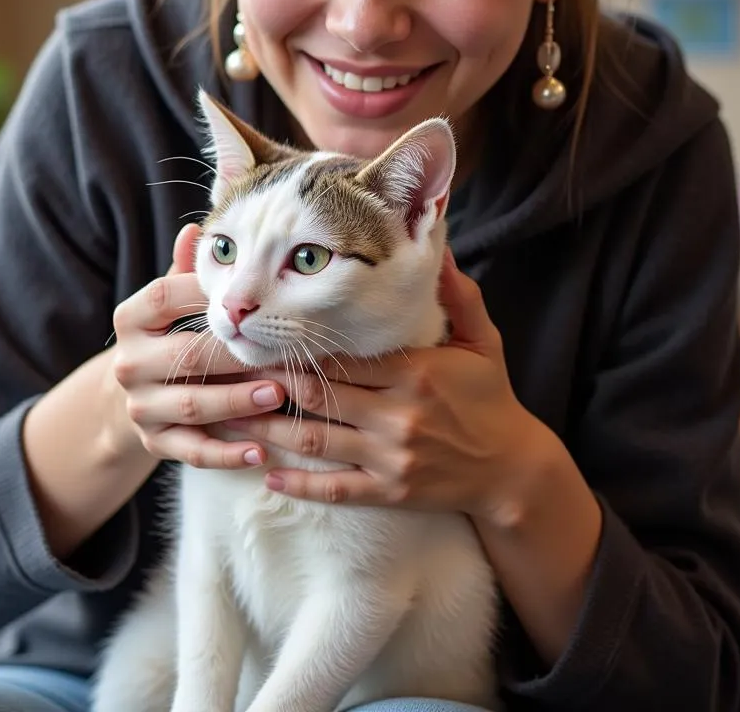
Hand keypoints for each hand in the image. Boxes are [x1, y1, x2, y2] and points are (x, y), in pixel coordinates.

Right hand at [111, 223, 285, 470]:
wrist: (140, 395)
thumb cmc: (172, 335)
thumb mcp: (174, 302)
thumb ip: (187, 272)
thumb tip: (197, 229)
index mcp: (131, 318)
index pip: (165, 297)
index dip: (207, 295)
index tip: (252, 295)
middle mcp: (129, 363)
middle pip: (187, 357)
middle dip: (237, 358)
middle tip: (282, 355)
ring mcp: (140, 405)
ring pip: (193, 406)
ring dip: (239, 402)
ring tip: (279, 396)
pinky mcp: (154, 443)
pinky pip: (192, 451)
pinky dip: (227, 454)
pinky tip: (260, 452)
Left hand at [225, 248, 549, 520]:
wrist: (514, 470)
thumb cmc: (491, 398)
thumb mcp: (482, 340)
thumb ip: (458, 295)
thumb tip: (440, 247)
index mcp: (413, 372)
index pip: (341, 356)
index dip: (297, 346)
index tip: (260, 336)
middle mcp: (396, 414)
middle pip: (317, 394)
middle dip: (267, 383)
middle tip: (227, 371)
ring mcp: (390, 457)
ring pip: (315, 441)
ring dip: (266, 431)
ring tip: (225, 418)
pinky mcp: (390, 492)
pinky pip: (336, 489)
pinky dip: (299, 484)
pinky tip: (268, 476)